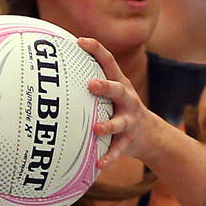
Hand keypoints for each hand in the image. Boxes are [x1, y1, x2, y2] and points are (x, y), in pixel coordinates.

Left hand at [79, 35, 161, 171]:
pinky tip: (98, 165)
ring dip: (109, 125)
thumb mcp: (111, 93)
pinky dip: (109, 158)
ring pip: (120, 123)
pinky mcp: (129, 141)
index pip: (109, 62)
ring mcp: (129, 121)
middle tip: (91, 85)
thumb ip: (91, 83)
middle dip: (106, 86)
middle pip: (118, 90)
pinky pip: (118, 151)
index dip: (97, 50)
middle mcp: (127, 100)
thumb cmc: (119, 109)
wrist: (151, 135)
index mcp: (120, 84)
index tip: (81, 41)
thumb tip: (54, 71)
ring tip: (96, 129)